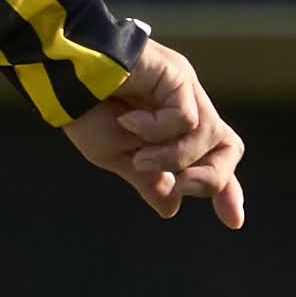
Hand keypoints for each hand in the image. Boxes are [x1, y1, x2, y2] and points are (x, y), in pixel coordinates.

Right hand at [66, 44, 247, 226]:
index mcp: (172, 127)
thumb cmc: (82, 111)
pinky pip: (186, 118)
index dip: (226, 190)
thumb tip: (171, 208)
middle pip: (227, 147)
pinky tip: (128, 120)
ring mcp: (183, 89)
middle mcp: (186, 106)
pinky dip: (157, 130)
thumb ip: (147, 179)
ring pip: (206, 136)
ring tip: (138, 157)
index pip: (214, 159)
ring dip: (171, 157)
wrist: (62, 77)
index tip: (233, 221)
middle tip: (182, 187)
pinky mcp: (177, 74)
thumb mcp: (115, 156)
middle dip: (212, 177)